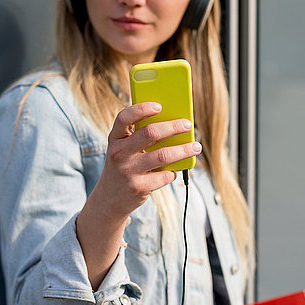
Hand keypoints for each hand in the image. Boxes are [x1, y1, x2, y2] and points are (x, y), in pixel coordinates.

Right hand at [98, 101, 201, 217]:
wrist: (109, 199)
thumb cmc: (123, 167)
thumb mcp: (124, 149)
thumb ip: (139, 137)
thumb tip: (172, 124)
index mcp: (115, 138)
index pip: (125, 117)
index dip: (142, 109)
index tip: (160, 105)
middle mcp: (119, 153)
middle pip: (150, 133)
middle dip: (173, 127)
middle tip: (188, 124)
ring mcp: (128, 171)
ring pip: (163, 155)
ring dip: (183, 149)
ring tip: (195, 147)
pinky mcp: (138, 187)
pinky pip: (164, 175)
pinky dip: (173, 172)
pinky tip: (174, 170)